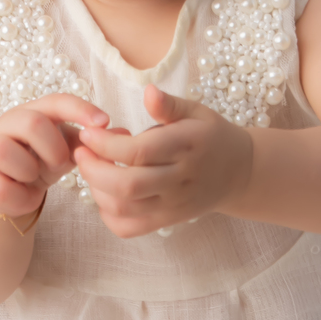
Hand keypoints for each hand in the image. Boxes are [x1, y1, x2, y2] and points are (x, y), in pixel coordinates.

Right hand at [0, 92, 108, 218]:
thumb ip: (89, 142)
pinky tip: (26, 195)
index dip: (80, 109)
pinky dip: (21, 197)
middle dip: (53, 148)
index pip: (56, 101)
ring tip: (35, 178)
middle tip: (59, 164)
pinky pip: (1, 186)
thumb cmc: (40, 164)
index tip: (104, 122)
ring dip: (30, 171)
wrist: (10, 196)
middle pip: (31, 122)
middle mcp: (6, 124)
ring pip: (5, 151)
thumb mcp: (67, 150)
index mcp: (32, 112)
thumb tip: (122, 134)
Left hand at [73, 85, 252, 238]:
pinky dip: (107, 214)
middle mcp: (180, 180)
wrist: (238, 172)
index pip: (139, 152)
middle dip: (94, 169)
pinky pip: (129, 228)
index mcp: (187, 147)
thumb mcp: (196, 112)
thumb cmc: (210, 136)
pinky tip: (105, 192)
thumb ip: (169, 105)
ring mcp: (174, 205)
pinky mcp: (167, 220)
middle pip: (127, 186)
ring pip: (124, 208)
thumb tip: (148, 91)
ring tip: (93, 168)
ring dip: (96, 189)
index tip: (88, 133)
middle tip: (81, 152)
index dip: (105, 144)